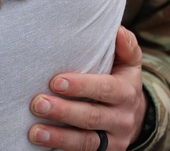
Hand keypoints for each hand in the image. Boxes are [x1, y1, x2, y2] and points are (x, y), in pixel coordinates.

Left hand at [28, 26, 146, 149]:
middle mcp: (122, 118)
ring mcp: (113, 141)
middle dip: (63, 111)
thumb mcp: (130, 62)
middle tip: (37, 103)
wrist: (135, 117)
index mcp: (127, 91)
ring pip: (85, 142)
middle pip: (91, 117)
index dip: (82, 86)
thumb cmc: (121, 80)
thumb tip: (116, 30)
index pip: (105, 89)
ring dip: (58, 137)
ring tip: (34, 132)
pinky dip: (61, 150)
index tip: (56, 81)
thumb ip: (125, 45)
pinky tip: (42, 145)